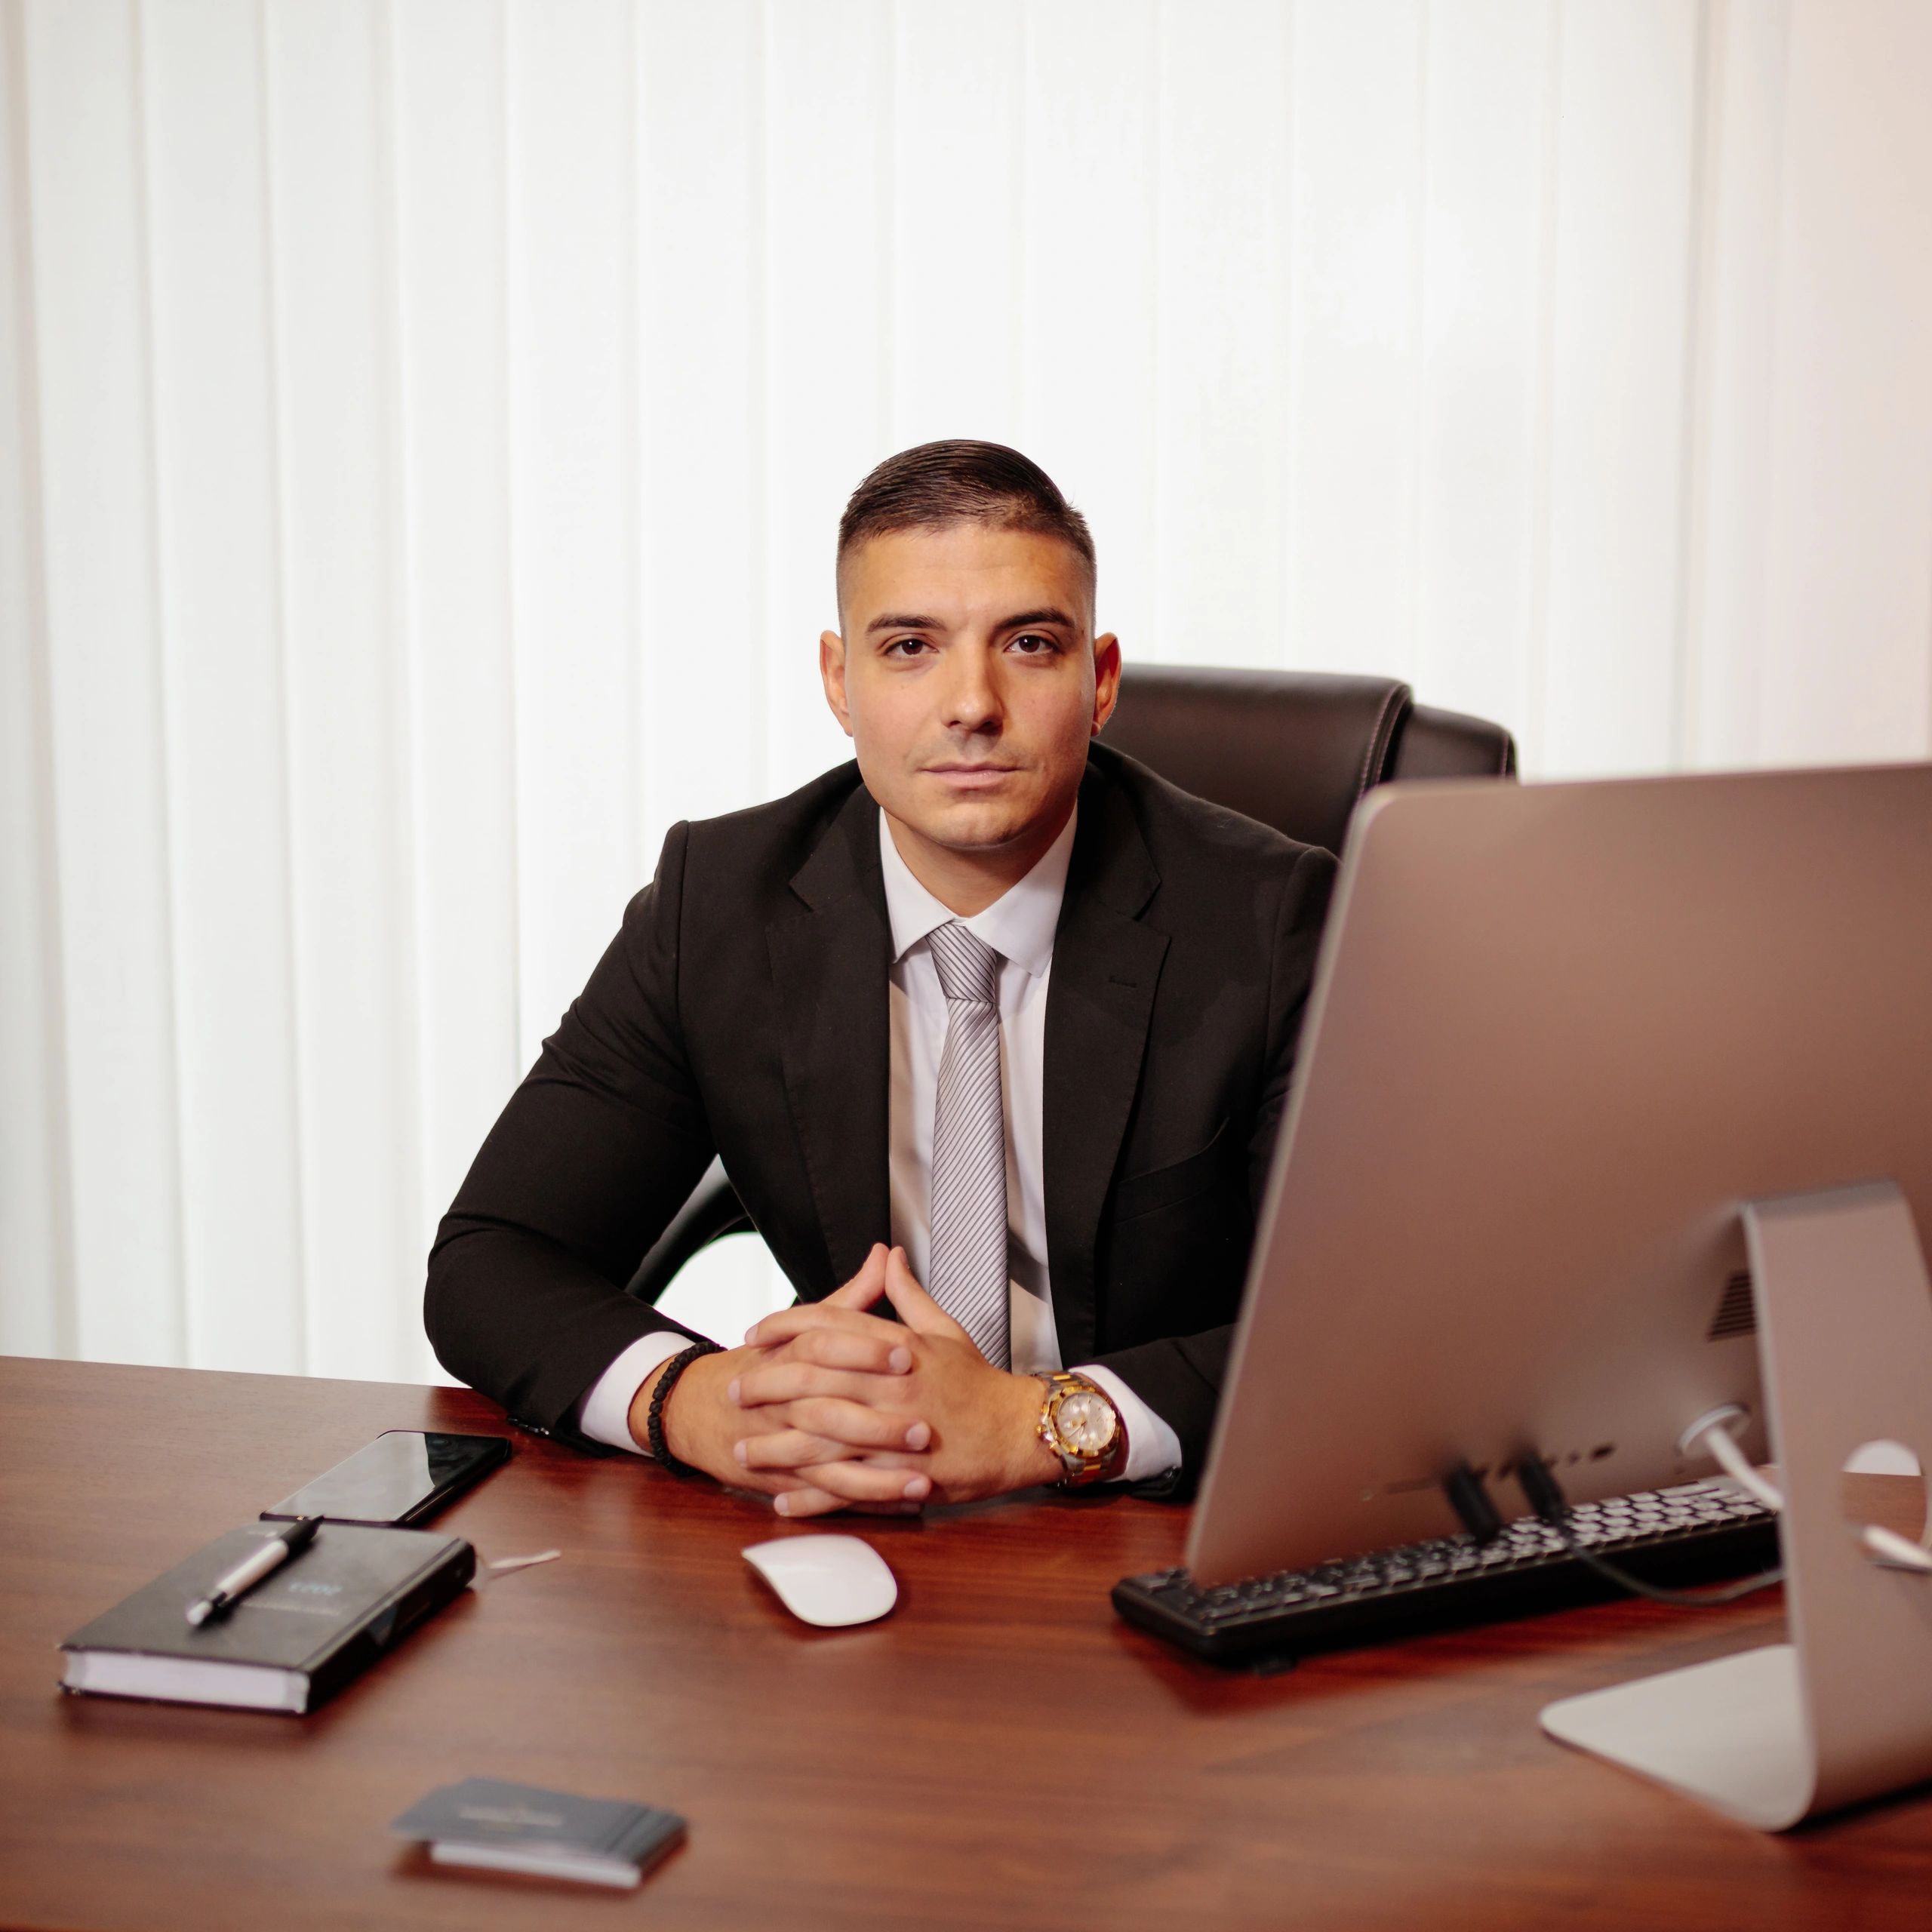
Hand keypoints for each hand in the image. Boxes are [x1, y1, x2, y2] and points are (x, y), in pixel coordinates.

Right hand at [628, 1245, 934, 1510]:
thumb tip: (884, 1254)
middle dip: (879, 1424)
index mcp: (790, 1355)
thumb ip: (850, 1296)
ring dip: (876, 1477)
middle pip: (829, 1410)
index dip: (867, 1350)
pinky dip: (859, 1503)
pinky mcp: (780, 1479)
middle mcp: (782, 1401)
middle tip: (926, 1429)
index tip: (909, 1355)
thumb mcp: (803, 1326)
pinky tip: (898, 1505)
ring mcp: (779, 1444)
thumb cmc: (763, 1364)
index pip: (826, 1345)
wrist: (699, 1408)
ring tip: (920, 1480)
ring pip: (828, 1462)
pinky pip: (821, 1496)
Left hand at [732, 1245, 1060, 1515]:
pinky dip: (812, 1496)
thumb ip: (907, 1294)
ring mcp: (895, 1434)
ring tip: (743, 1449)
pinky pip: (847, 1488)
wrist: (1020, 1431)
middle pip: (812, 1379)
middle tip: (734, 1390)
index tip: (755, 1335)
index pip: (829, 1326)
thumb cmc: (980, 1383)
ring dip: (777, 1446)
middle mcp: (892, 1386)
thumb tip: (886, 1257)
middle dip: (766, 1385)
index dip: (784, 1327)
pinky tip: (783, 1498)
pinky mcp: (902, 1476)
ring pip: (821, 1438)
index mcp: (899, 1347)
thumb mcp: (944, 1330)